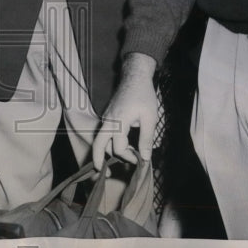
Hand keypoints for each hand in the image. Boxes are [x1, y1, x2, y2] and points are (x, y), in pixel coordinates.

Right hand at [91, 53, 159, 169]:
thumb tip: (145, 158)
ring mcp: (106, 117)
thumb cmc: (144, 95)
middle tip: (103, 171)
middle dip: (98, 159)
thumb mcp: (150, 118)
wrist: (135, 76)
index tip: (140, 159)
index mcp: (119, 121)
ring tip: (120, 159)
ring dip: (107, 150)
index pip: (118, 147)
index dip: (129, 156)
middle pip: (98, 143)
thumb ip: (146, 139)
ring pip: (101, 138)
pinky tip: (118, 146)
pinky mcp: (108, 115)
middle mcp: (108, 120)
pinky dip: (108, 142)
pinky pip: (104, 132)